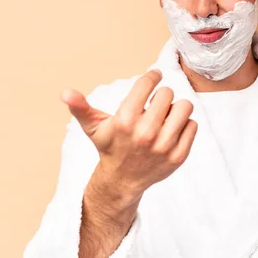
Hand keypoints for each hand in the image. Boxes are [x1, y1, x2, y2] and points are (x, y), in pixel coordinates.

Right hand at [62, 69, 197, 199]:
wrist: (122, 180)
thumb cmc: (110, 147)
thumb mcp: (93, 127)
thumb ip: (80, 107)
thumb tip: (65, 92)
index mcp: (125, 121)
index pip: (148, 83)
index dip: (152, 77)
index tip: (154, 76)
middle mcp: (145, 133)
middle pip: (168, 94)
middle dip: (161, 97)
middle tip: (154, 106)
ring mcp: (164, 146)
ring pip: (184, 107)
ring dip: (176, 109)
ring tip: (165, 117)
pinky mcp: (178, 156)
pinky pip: (192, 126)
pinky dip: (184, 125)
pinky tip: (171, 131)